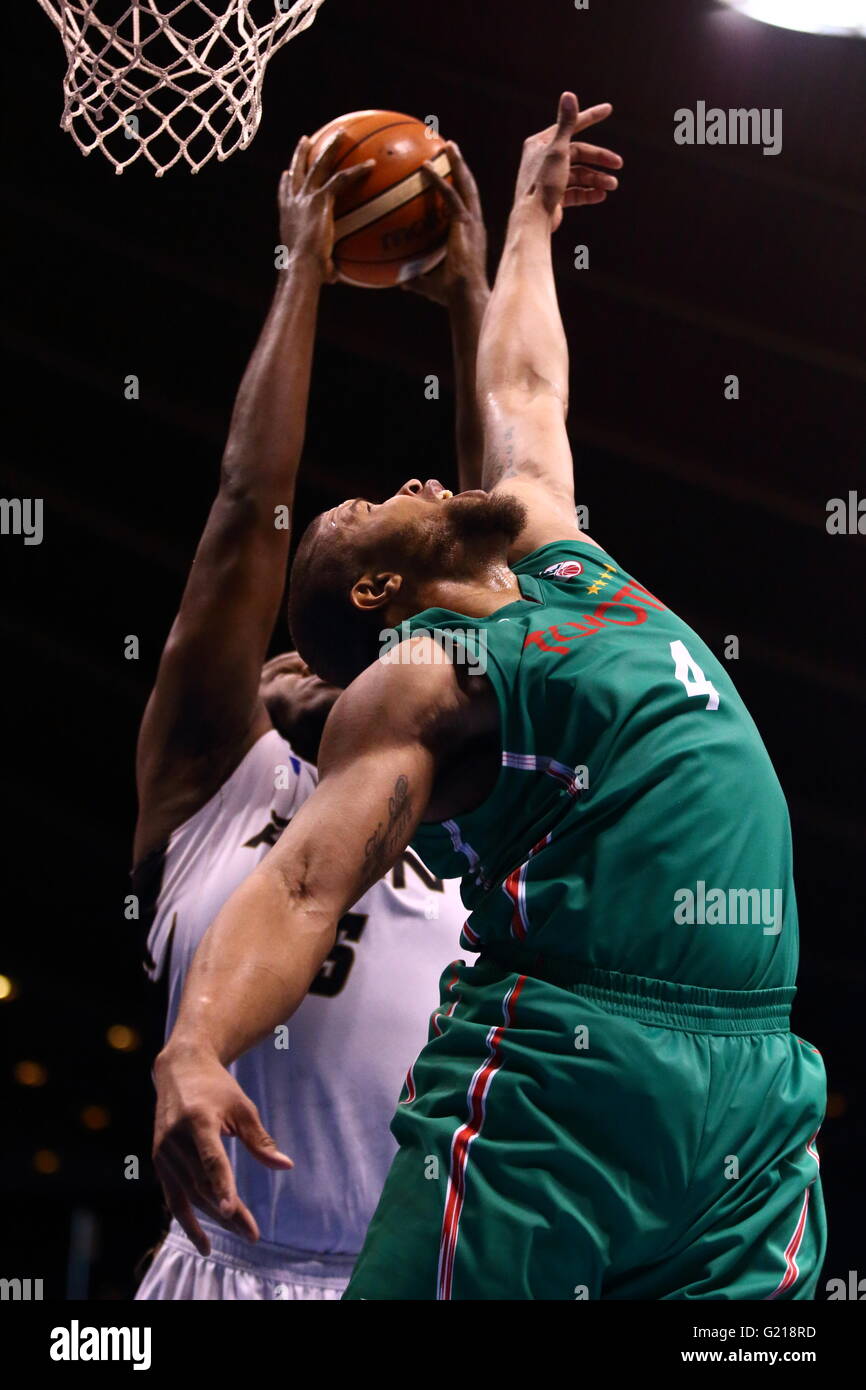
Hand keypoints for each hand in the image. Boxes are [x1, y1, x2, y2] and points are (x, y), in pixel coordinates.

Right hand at [152, 1042, 291, 1254]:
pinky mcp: (159, 1160)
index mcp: (198, 1120)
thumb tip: (286, 1166)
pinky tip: (203, 1240)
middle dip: (228, 1212)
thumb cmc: (217, 1088)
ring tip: (238, 1235)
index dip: (221, 1185)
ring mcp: (164, 1151)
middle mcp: (176, 1138)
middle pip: (203, 1183)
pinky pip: (173, 1196)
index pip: (211, 1159)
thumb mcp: (242, 1107)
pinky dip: (187, 1219)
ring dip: (212, 1220)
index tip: (232, 1210)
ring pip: (189, 1194)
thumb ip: (260, 1140)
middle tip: (253, 1234)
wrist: (179, 1069)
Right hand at [278, 131, 373, 282]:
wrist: (301, 267)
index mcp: (288, 215)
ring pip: (319, 164)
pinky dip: (357, 172)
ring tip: (341, 134)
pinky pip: (341, 180)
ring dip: (331, 147)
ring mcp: (305, 197)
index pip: (285, 192)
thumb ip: (324, 267)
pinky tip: (371, 164)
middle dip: (302, 152)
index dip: (286, 181)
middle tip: (306, 140)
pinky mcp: (320, 199)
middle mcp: (294, 202)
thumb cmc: (306, 274)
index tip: (287, 172)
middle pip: (298, 169)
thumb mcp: (313, 267)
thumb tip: (333, 279)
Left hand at [401, 141, 487, 305]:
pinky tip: (426, 167)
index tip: (451, 171)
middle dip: (460, 166)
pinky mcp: (465, 224)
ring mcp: (472, 222)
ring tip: (448, 145)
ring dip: (456, 163)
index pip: (465, 203)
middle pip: (469, 187)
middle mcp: (474, 224)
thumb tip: (400, 280)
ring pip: (465, 184)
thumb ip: (416, 277)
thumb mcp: (429, 284)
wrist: (465, 297)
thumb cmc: (450, 296)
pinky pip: (449, 195)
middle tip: (450, 147)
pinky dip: (438, 180)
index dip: (460, 185)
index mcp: (470, 234)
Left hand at [513, 91, 621, 231]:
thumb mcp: (558, 150)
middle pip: (578, 154)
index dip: (590, 117)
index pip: (570, 126)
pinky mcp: (553, 197)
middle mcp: (543, 159)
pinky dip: (589, 193)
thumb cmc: (542, 184)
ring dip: (597, 179)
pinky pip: (575, 192)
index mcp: (540, 144)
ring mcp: (549, 179)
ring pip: (579, 174)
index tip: (609, 110)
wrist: (532, 220)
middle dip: (599, 159)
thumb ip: (566, 123)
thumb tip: (569, 94)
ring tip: (612, 185)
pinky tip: (601, 195)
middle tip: (618, 164)